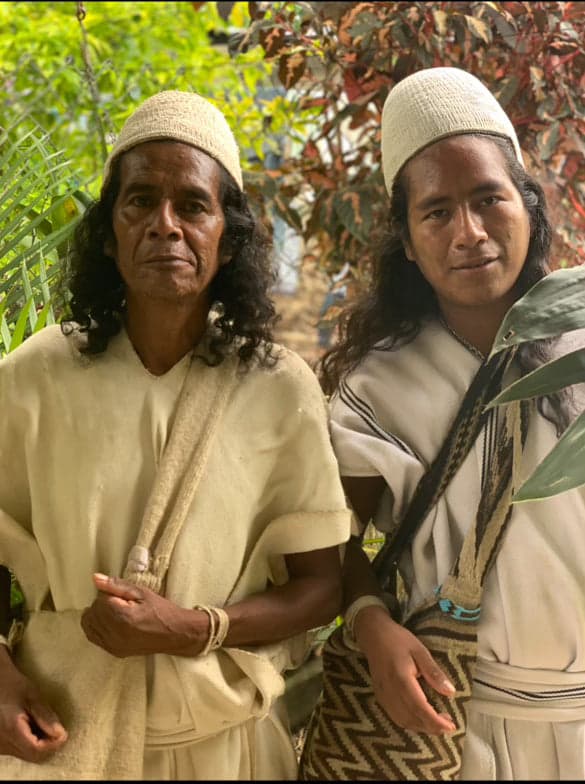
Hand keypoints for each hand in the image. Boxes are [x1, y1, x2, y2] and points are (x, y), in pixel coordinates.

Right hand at [0, 650, 67, 762]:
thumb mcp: (32, 696)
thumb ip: (46, 716)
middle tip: (58, 730)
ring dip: (40, 745)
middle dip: (48, 745)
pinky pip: (18, 751)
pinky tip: (34, 729)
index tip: (64, 734)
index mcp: (12, 729)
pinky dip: (30, 743)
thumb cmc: (13, 685)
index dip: (53, 744)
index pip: (37, 749)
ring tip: (45, 726)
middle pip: (32, 755)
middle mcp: (3, 742)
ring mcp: (0, 746)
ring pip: (26, 755)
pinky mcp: (1, 746)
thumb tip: (61, 734)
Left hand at [81, 574, 208, 657]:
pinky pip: (94, 638)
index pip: (99, 600)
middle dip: (100, 605)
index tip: (121, 595)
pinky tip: (107, 622)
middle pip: (92, 614)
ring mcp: (114, 645)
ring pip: (89, 626)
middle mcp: (115, 633)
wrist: (174, 633)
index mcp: (122, 616)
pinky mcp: (114, 652)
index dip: (108, 594)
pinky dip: (95, 628)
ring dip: (97, 616)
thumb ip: (116, 585)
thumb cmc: (161, 610)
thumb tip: (95, 578)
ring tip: (113, 611)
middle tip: (118, 602)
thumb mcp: (141, 592)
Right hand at [355, 607, 456, 735]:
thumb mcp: (420, 650)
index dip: (435, 721)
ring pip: (403, 721)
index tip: (451, 726)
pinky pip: (395, 716)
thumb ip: (434, 672)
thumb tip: (451, 692)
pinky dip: (409, 722)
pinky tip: (420, 718)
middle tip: (448, 725)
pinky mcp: (379, 696)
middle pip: (411, 718)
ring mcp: (383, 695)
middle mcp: (390, 691)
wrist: (372, 634)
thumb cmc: (398, 639)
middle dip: (431, 727)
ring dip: (421, 727)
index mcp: (401, 679)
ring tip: (437, 723)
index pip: (420, 708)